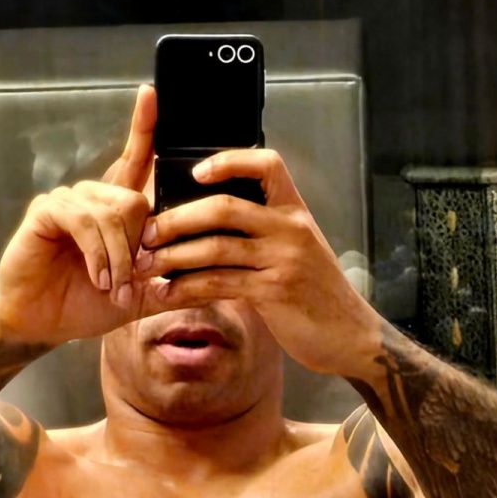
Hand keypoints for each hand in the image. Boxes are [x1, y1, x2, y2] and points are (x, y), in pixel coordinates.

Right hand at [0, 85, 161, 345]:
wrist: (44, 324)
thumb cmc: (87, 305)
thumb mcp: (140, 297)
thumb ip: (170, 283)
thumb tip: (209, 278)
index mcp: (116, 210)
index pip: (136, 160)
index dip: (144, 128)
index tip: (153, 94)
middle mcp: (94, 198)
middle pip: (135, 200)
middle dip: (139, 247)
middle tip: (130, 281)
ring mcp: (69, 201)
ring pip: (114, 211)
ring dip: (119, 257)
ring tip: (112, 286)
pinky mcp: (47, 211)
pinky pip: (84, 220)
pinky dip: (97, 253)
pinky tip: (97, 277)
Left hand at [134, 149, 381, 375]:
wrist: (351, 336)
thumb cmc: (319, 296)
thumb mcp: (300, 253)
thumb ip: (265, 236)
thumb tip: (214, 228)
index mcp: (296, 212)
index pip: (266, 164)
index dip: (229, 160)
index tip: (195, 171)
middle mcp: (290, 230)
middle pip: (224, 207)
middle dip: (177, 219)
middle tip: (147, 232)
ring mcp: (282, 261)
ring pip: (215, 248)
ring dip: (173, 257)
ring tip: (145, 266)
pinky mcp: (273, 293)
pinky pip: (219, 284)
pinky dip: (187, 288)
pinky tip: (167, 294)